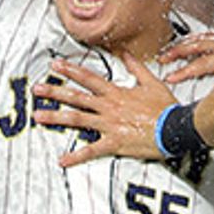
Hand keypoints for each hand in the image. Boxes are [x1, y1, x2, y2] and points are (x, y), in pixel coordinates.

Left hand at [31, 54, 174, 167]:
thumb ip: (136, 67)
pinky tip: (62, 160)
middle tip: (37, 89)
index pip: (89, 79)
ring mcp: (110, 125)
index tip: (55, 65)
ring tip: (38, 117)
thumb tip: (125, 53)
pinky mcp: (114, 143)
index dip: (71, 71)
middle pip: (77, 97)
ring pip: (78, 120)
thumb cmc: (165, 107)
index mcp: (116, 93)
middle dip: (55, 92)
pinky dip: (76, 156)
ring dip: (56, 118)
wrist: (177, 127)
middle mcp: (109, 107)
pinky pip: (92, 150)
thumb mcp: (152, 82)